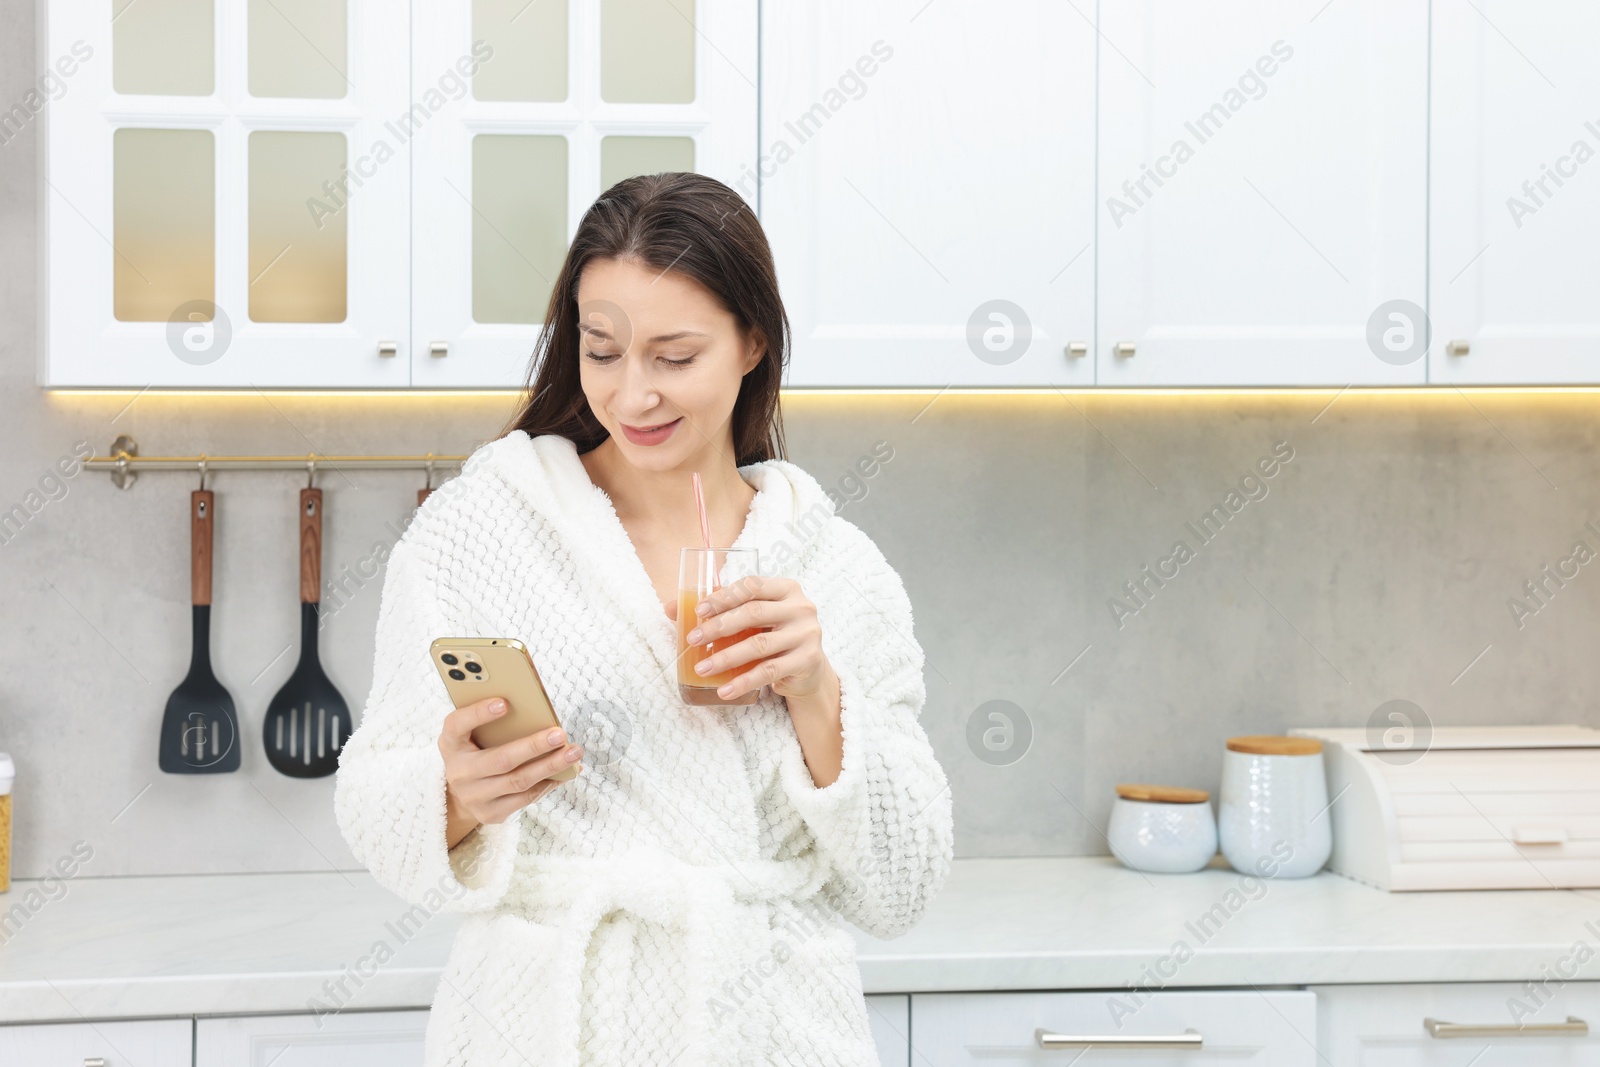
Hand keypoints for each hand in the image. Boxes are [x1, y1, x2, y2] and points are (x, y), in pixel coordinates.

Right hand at [438, 696, 582, 845]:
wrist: (460, 794)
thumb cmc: (475, 751)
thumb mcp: (472, 734)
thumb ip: (491, 722)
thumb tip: (538, 712)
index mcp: (450, 743)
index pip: (457, 724)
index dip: (478, 713)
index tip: (504, 703)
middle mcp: (458, 772)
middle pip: (500, 760)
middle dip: (534, 746)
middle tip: (560, 734)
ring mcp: (473, 797)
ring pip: (518, 781)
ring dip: (551, 766)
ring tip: (574, 753)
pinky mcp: (490, 814)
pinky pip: (525, 798)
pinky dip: (549, 783)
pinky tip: (566, 772)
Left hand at [684, 575, 831, 702]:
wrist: (808, 668)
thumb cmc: (773, 635)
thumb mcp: (751, 619)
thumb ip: (719, 610)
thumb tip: (671, 608)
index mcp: (787, 588)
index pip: (752, 586)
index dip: (723, 597)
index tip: (698, 611)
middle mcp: (801, 607)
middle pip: (754, 613)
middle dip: (719, 626)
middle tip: (693, 639)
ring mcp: (807, 634)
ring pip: (759, 644)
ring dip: (726, 657)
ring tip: (702, 669)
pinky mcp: (807, 660)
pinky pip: (768, 672)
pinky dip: (743, 682)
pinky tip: (724, 689)